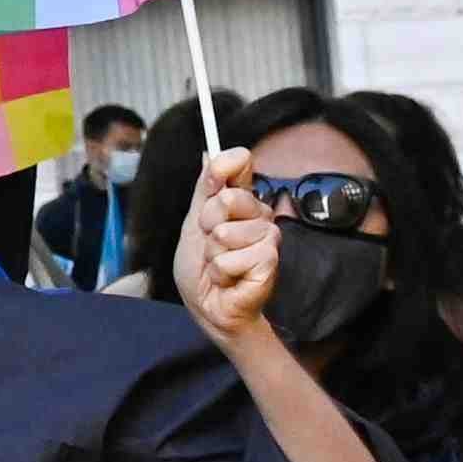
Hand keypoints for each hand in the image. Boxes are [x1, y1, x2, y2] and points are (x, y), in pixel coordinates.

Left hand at [178, 175, 279, 351]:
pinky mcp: (269, 260)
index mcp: (241, 201)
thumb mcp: (193, 225)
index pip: (239, 163)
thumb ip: (203, 190)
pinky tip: (230, 279)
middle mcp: (259, 215)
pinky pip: (230, 259)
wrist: (210, 308)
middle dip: (206, 225)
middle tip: (211, 244)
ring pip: (225, 233)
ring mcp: (267, 237)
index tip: (210, 188)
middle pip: (227, 198)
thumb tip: (208, 154)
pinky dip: (220, 273)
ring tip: (220, 265)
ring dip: (213, 255)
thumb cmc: (202, 270)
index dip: (220, 171)